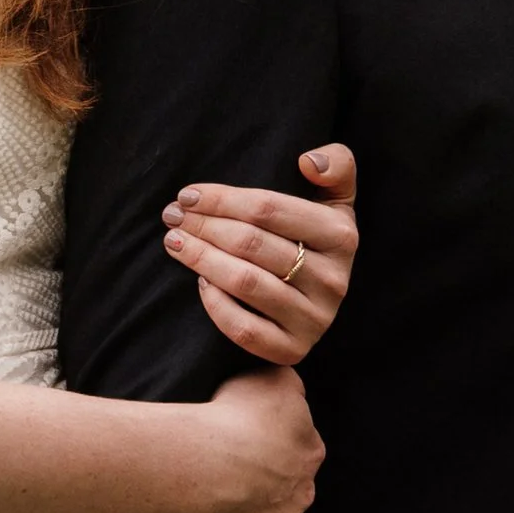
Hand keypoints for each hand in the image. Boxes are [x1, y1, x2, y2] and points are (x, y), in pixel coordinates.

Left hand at [163, 147, 357, 364]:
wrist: (319, 300)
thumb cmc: (313, 239)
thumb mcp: (335, 200)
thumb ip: (337, 166)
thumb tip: (308, 163)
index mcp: (342, 236)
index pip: (268, 209)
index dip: (221, 199)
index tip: (187, 194)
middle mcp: (334, 280)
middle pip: (252, 244)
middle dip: (204, 226)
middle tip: (172, 216)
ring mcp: (315, 319)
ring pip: (246, 283)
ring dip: (201, 258)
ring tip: (174, 242)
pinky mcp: (293, 350)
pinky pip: (244, 329)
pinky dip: (216, 304)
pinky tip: (199, 282)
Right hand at [193, 366, 324, 512]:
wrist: (217, 462)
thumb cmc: (238, 414)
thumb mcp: (274, 376)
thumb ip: (290, 383)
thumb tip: (291, 391)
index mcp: (310, 447)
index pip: (301, 443)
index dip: (276, 441)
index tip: (250, 438)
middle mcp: (305, 486)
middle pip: (296, 483)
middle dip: (277, 479)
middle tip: (241, 470)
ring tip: (240, 508)